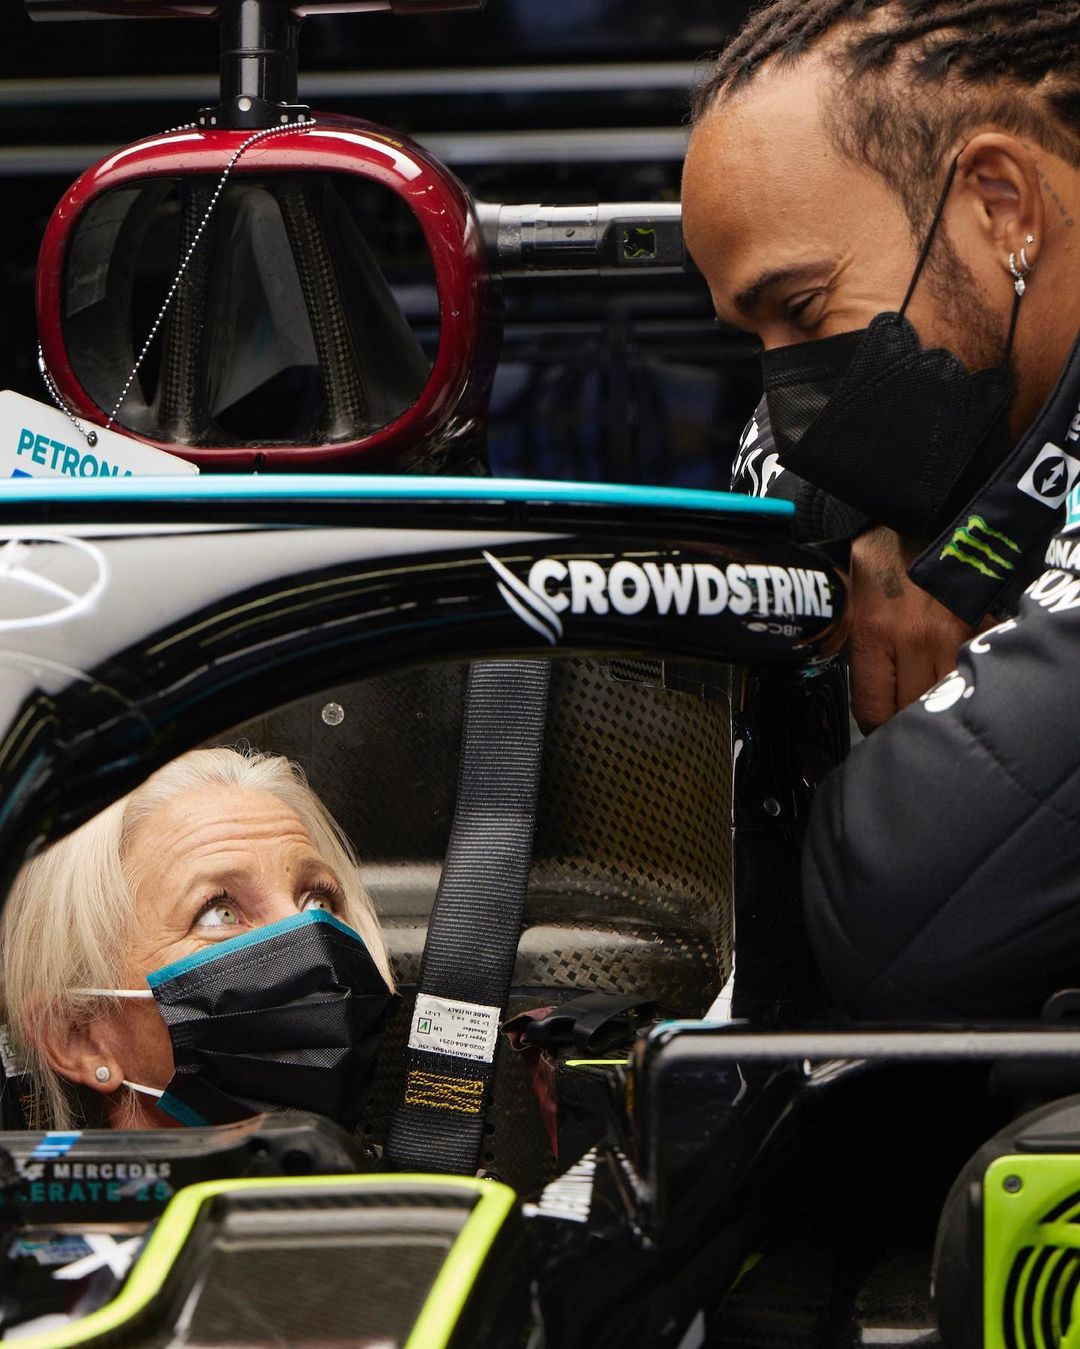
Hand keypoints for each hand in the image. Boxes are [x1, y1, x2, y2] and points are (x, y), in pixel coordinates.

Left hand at [847, 525, 976, 730]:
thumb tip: (864, 697)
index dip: (875, 728)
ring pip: (946, 698)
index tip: (879, 724)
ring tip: (928, 698)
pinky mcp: (981, 624)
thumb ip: (854, 651)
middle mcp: (915, 636)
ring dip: (937, 704)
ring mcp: (953, 632)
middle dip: (906, 719)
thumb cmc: (881, 557)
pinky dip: (962, 679)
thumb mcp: (849, 602)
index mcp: (873, 632)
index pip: (874, 711)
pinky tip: (952, 675)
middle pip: (913, 713)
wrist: (923, 512)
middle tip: (903, 714)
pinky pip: (972, 670)